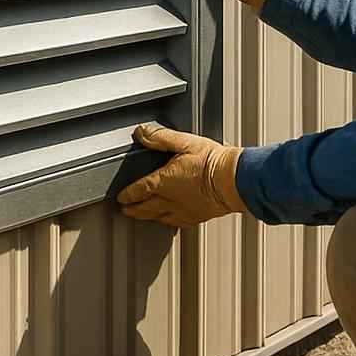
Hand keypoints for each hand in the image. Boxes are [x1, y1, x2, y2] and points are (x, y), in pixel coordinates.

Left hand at [117, 124, 245, 227]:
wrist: (235, 180)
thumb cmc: (213, 162)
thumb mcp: (184, 142)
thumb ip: (161, 137)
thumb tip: (142, 133)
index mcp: (163, 182)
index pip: (138, 190)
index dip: (127, 194)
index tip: (120, 197)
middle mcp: (170, 200)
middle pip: (144, 209)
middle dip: (133, 210)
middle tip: (125, 210)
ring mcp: (184, 210)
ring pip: (159, 218)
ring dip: (147, 217)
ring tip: (142, 216)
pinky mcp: (197, 217)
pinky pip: (176, 223)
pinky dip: (168, 221)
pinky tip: (170, 220)